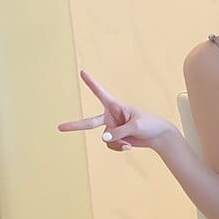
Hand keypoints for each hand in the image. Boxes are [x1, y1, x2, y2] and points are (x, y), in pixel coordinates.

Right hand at [58, 70, 173, 151]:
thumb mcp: (135, 126)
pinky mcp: (115, 137)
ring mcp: (112, 127)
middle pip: (90, 122)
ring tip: (129, 140)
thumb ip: (118, 132)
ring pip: (106, 139)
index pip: (101, 93)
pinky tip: (128, 146)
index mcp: (116, 106)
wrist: (158, 136)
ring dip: (117, 142)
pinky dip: (119, 147)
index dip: (91, 83)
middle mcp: (111, 116)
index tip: (82, 71)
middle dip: (75, 125)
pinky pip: (110, 145)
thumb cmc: (150, 124)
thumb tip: (103, 138)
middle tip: (60, 128)